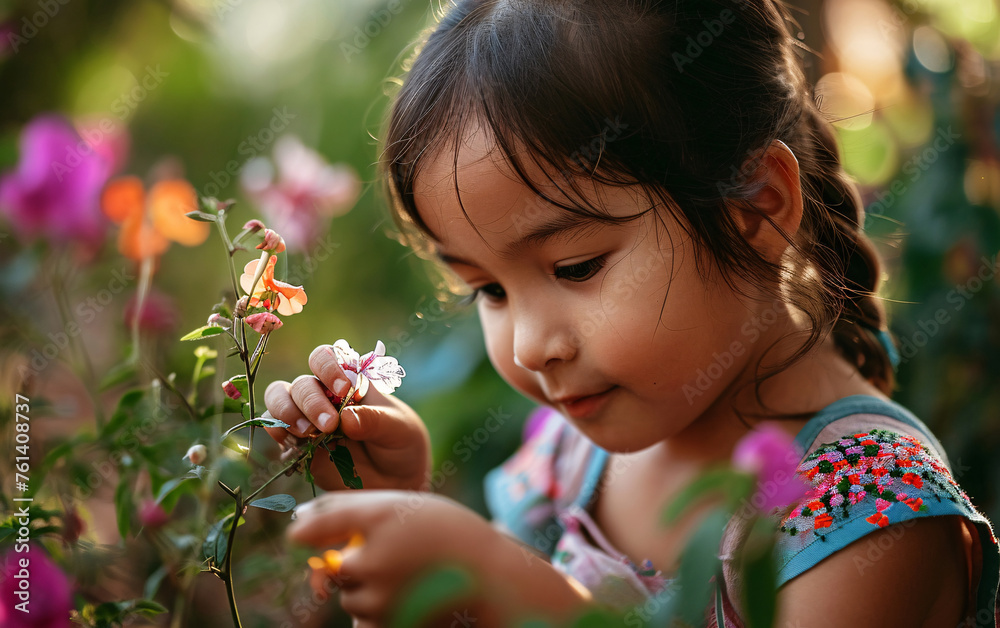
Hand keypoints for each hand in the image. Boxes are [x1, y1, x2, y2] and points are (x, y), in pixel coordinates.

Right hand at [262, 342, 430, 490]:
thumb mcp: (399, 429)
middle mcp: (324, 394)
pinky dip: (276, 429)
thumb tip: (346, 417)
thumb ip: (375, 420)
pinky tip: (290, 441)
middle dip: (311, 402)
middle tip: (328, 425)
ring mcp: (307, 417)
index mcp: (349, 381)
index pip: (326, 357)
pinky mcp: (296, 442)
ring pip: (278, 397)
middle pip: (302, 383)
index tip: (342, 390)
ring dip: (286, 411)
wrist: (394, 482)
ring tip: (305, 432)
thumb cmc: (400, 445)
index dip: (327, 367)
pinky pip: (273, 426)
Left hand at [287, 491, 592, 626]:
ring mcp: (380, 599)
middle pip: (335, 567)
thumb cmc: (446, 534)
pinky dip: (376, 613)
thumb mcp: (401, 506)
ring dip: (367, 589)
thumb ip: (346, 509)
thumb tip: (296, 519)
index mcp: (377, 519)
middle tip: (394, 555)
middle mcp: (372, 560)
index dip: (305, 530)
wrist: (492, 577)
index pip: (314, 526)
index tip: (303, 534)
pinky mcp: (389, 626)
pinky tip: (406, 597)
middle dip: (354, 564)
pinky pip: (363, 622)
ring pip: (350, 597)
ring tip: (408, 576)